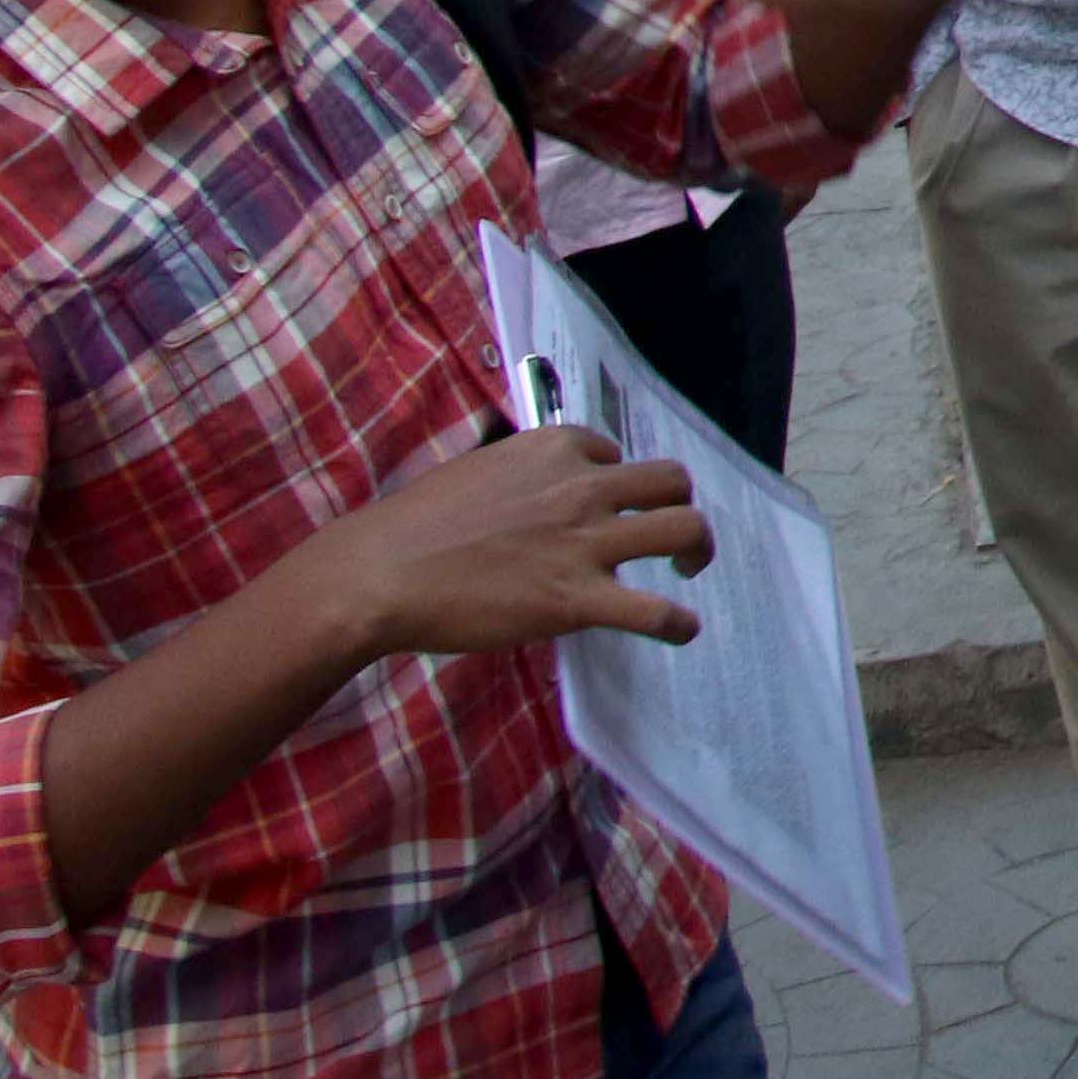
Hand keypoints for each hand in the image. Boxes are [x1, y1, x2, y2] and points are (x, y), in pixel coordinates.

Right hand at [281, 423, 710, 658]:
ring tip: (686, 570)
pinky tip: (680, 629)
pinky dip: (679, 622)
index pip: (612, 452)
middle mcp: (581, 487)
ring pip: (684, 528)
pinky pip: (655, 610)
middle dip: (678, 503)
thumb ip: (521, 477)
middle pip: (670, 480)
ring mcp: (585, 542)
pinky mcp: (579, 599)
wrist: (380, 574)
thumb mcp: (476, 472)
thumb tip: (536, 495)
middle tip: (667, 533)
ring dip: (697, 550)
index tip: (603, 503)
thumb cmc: (413, 526)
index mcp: (553, 449)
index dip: (613, 479)